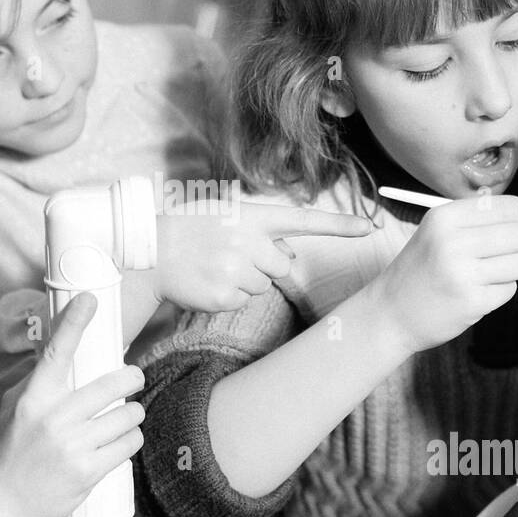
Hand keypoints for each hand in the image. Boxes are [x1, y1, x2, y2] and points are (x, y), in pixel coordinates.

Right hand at [0, 293, 144, 516]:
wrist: (3, 502)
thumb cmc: (11, 449)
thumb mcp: (15, 407)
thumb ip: (39, 382)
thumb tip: (62, 349)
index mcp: (34, 399)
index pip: (57, 354)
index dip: (74, 323)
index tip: (90, 300)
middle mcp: (53, 419)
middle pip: (111, 385)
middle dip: (131, 377)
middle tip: (134, 377)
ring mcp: (72, 446)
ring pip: (127, 416)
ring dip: (134, 413)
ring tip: (126, 416)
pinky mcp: (88, 471)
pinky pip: (128, 444)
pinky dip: (132, 439)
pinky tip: (125, 439)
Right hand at [155, 201, 373, 312]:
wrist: (149, 251)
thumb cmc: (190, 228)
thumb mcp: (226, 216)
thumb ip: (261, 229)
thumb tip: (290, 254)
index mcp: (251, 215)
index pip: (304, 220)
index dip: (338, 226)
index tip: (368, 227)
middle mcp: (248, 242)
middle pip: (284, 265)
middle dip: (266, 264)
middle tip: (234, 255)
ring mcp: (237, 270)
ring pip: (263, 286)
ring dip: (246, 279)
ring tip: (215, 265)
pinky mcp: (225, 296)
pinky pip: (243, 301)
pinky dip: (228, 295)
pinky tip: (207, 281)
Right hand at [374, 194, 517, 355]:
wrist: (389, 312)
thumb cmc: (422, 271)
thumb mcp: (438, 233)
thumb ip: (480, 221)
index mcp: (445, 218)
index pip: (506, 206)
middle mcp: (452, 241)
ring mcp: (461, 273)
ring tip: (494, 274)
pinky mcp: (470, 301)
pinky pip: (509, 290)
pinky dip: (502, 291)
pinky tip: (478, 293)